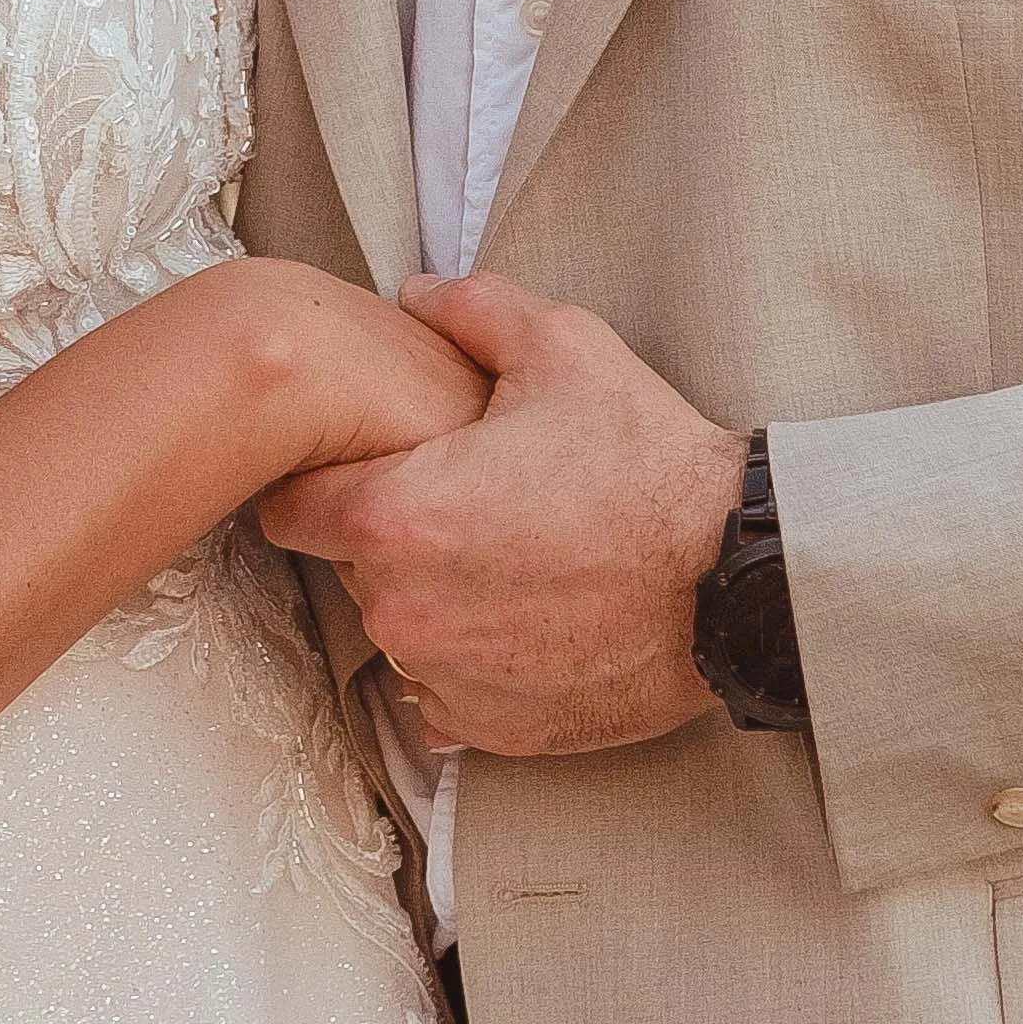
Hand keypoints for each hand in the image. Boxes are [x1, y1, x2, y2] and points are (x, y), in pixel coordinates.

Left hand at [255, 275, 743, 756]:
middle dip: (395, 537)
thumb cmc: (647, 464)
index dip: (320, 480)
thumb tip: (415, 294)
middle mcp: (399, 609)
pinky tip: (535, 617)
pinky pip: (449, 689)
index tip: (362, 470)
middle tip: (473, 506)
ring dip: (436, 602)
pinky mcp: (492, 729)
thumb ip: (471, 310)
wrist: (735, 577)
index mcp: (392, 516)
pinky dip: (478, 660)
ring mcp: (443, 677)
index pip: (287, 507)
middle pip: (351, 568)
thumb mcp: (563, 348)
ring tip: (516, 562)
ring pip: (402, 629)